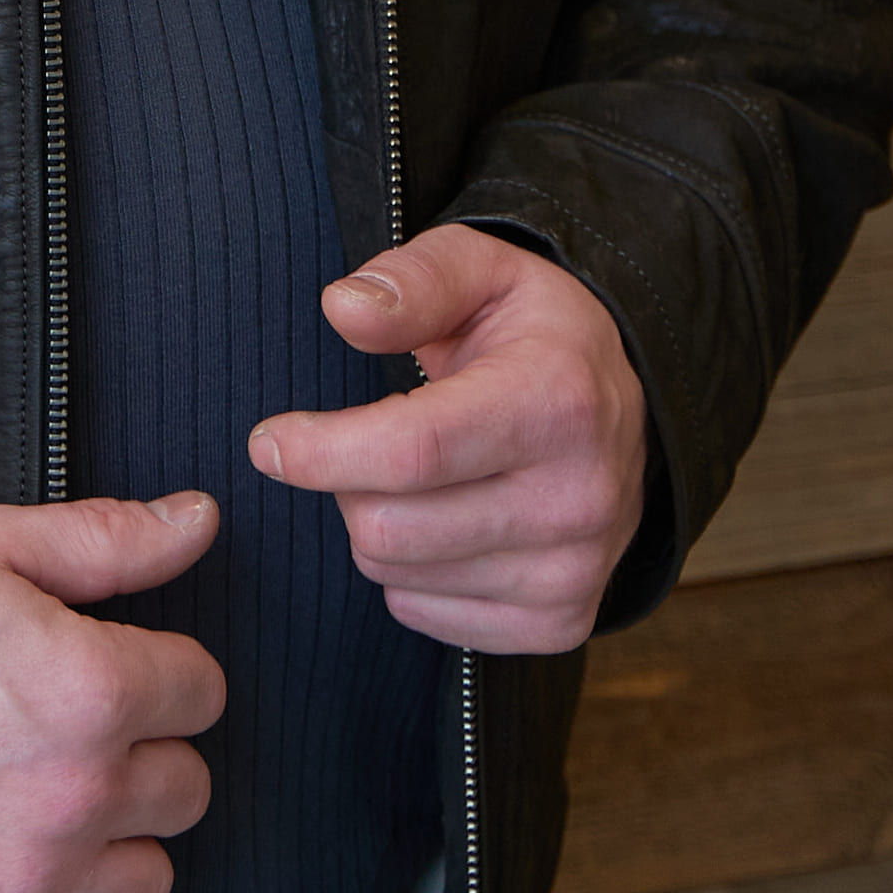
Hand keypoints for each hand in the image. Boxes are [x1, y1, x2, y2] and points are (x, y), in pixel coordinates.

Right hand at [0, 489, 225, 892]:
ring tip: (57, 806)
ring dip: (116, 845)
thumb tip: (201, 521)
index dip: (162, 670)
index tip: (113, 664)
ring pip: (147, 881)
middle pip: (186, 788)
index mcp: (94, 687)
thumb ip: (111, 540)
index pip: (202, 692)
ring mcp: (27, 873)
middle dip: (143, 752)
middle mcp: (78, 790)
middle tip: (74, 729)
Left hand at [250, 225, 645, 653]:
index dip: (322, 452)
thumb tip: (342, 308)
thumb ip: (413, 279)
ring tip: (416, 476)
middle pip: (388, 528)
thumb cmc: (532, 331)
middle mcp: (577, 497)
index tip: (266, 442)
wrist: (626, 409)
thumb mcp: (481, 269)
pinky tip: (444, 522)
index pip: (413, 452)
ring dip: (377, 526)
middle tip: (365, 442)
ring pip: (397, 577)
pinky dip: (411, 574)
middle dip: (347, 483)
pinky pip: (426, 617)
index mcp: (556, 402)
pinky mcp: (562, 622)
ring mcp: (574, 571)